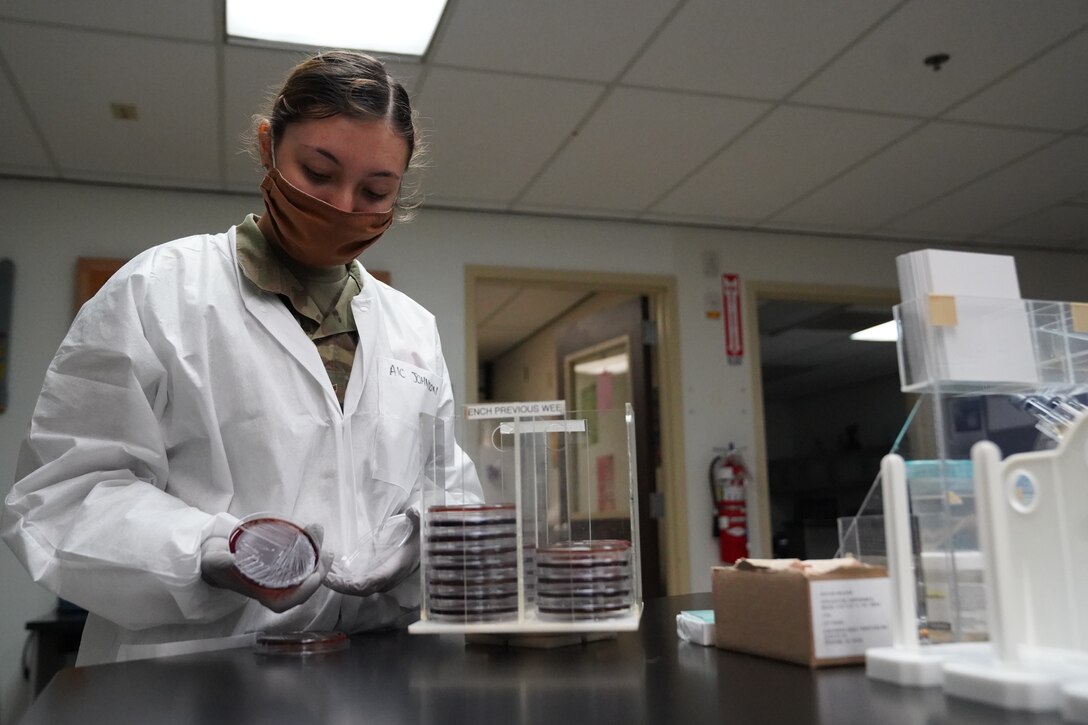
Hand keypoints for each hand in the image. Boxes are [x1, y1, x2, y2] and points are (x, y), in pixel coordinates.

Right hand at [201, 523, 332, 612]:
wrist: (214, 553)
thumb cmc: (215, 563)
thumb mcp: (215, 562)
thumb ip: (222, 563)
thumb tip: (232, 560)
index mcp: (261, 593)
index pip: (286, 602)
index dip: (303, 593)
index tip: (314, 578)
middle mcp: (274, 586)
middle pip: (303, 585)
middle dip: (318, 570)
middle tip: (325, 552)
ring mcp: (280, 574)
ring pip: (306, 569)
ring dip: (317, 554)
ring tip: (319, 533)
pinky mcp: (282, 560)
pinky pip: (301, 557)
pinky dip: (309, 545)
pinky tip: (312, 531)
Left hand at [324, 510, 420, 596]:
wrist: (426, 551)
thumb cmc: (421, 540)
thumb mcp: (421, 529)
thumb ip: (417, 519)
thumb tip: (413, 511)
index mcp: (394, 569)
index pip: (369, 583)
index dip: (349, 584)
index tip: (331, 578)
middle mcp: (385, 579)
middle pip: (358, 589)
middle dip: (338, 584)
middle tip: (320, 571)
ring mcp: (380, 580)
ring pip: (355, 587)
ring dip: (338, 580)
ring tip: (321, 568)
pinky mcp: (376, 577)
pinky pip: (357, 582)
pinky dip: (343, 578)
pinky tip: (331, 568)